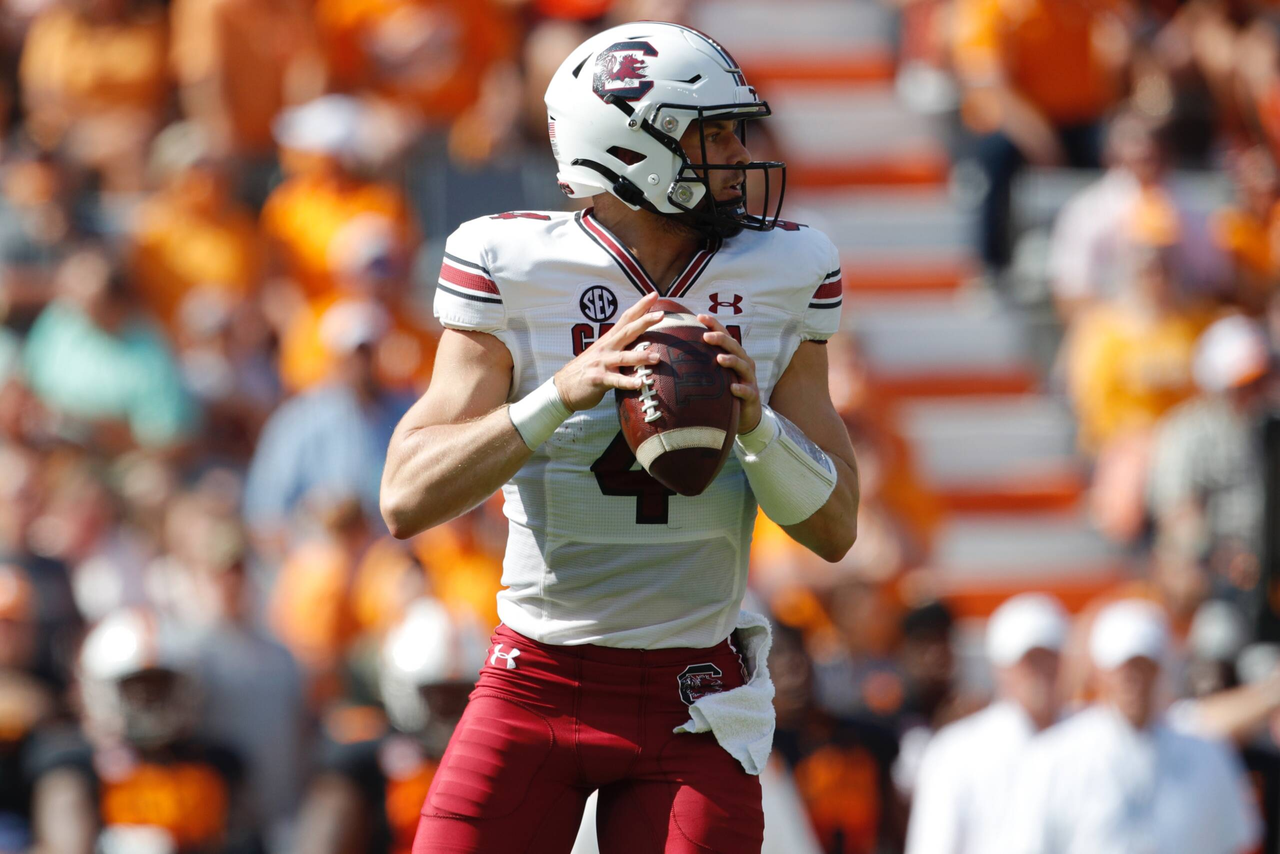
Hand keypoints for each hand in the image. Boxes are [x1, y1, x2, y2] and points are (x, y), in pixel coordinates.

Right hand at [553, 292, 664, 410]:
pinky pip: (616, 381)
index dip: (640, 306)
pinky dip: (628, 382)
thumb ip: (619, 347)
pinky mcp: (598, 379)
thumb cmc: (587, 370)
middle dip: (644, 322)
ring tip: (657, 358)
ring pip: (623, 357)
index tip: (654, 295)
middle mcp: (606, 348)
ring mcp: (601, 363)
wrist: (563, 387)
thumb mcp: (602, 353)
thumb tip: (639, 342)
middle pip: (627, 331)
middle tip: (661, 315)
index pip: (626, 319)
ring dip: (640, 356)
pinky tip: (640, 383)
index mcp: (609, 340)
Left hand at [698, 313, 760, 433]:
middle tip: (706, 336)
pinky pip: (747, 391)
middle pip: (734, 347)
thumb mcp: (717, 374)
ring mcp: (749, 379)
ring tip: (719, 358)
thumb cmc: (727, 391)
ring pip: (742, 365)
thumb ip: (704, 361)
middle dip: (721, 339)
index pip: (725, 335)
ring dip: (731, 360)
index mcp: (735, 355)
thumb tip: (676, 349)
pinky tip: (732, 388)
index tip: (699, 317)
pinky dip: (740, 388)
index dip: (714, 325)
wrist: (746, 414)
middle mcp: (744, 363)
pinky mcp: (752, 395)